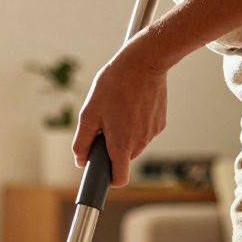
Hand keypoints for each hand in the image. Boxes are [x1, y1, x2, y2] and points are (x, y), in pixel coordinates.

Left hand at [71, 47, 167, 186]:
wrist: (144, 61)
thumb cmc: (113, 86)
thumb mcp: (88, 114)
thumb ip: (82, 142)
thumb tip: (81, 160)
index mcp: (122, 145)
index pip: (119, 179)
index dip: (107, 179)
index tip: (100, 171)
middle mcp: (140, 143)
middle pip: (122, 159)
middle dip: (111, 149)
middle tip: (103, 125)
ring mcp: (152, 133)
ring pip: (132, 144)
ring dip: (122, 135)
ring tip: (117, 110)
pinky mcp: (160, 122)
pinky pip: (142, 132)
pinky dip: (134, 124)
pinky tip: (130, 105)